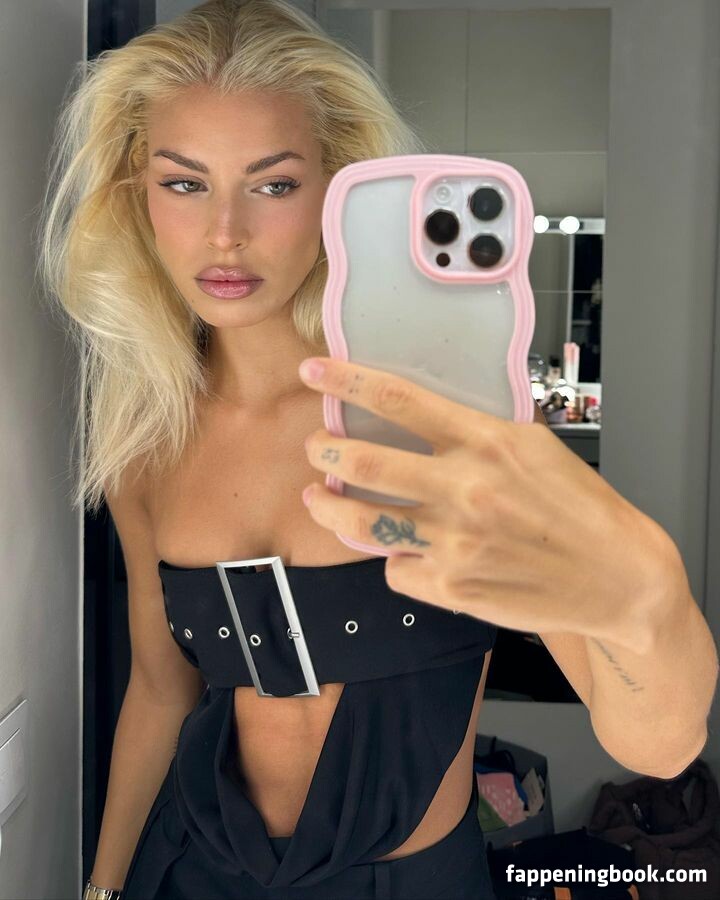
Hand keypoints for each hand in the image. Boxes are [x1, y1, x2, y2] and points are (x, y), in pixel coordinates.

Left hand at [298, 357, 674, 644]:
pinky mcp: (451, 586)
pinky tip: (404, 551)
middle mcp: (464, 489)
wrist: (615, 576)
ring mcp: (454, 541)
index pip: (399, 400)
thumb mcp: (534, 447)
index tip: (315, 374)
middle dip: (325, 450)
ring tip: (319, 497)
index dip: (347, 383)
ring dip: (328, 506)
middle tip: (316, 447)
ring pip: (361, 522)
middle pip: (364, 462)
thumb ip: (476, 432)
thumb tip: (421, 422)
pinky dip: (393, 558)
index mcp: (486, 442)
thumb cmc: (579, 509)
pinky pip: (395, 569)